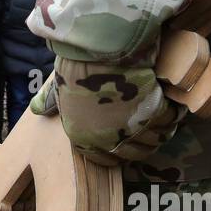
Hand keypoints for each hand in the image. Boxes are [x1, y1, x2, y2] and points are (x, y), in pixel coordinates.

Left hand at [51, 58, 184, 166]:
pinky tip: (170, 106)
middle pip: (136, 152)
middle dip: (143, 142)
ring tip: (162, 118)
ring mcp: (134, 129)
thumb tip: (38, 109)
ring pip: (156, 140)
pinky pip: (169, 122)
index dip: (118, 150)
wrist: (99, 51)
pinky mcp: (154, 114)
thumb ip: (51, 102)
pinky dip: (172, 115)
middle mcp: (109, 140)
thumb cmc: (75, 67)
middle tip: (149, 128)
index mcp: (84, 138)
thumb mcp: (58, 88)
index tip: (125, 141)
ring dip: (160, 131)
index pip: (106, 159)